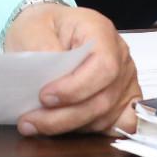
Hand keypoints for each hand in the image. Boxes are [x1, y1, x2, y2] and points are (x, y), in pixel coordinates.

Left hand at [3, 2, 140, 136]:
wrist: (48, 30)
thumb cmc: (43, 26)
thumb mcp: (32, 27)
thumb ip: (41, 48)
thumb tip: (49, 75)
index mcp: (101, 31)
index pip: (103, 66)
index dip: (76, 88)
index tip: (44, 96)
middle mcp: (120, 56)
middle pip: (103, 98)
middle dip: (65, 116)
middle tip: (31, 119)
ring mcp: (125, 80)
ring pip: (106, 116)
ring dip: (70, 126)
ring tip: (35, 124)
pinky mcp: (122, 100)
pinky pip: (118, 125)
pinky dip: (94, 131)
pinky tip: (71, 129)